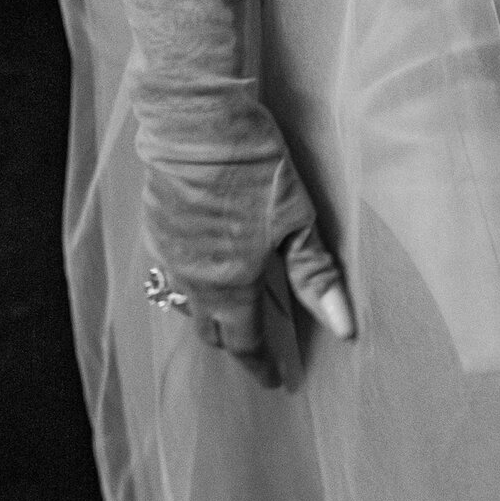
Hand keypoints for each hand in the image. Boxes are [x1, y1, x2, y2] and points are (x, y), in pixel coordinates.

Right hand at [137, 86, 354, 389]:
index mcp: (228, 285)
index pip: (243, 343)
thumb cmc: (253, 167)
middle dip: (235, 345)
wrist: (196, 120)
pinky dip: (191, 283)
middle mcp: (191, 279)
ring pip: (186, 302)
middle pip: (211, 329)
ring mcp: (168, 254)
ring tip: (231, 316)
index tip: (274, 380)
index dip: (260, 364)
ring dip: (209, 315)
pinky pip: (171, 272)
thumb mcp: (297, 221)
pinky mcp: (156, 226)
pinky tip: (205, 269)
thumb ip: (316, 277)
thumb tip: (343, 327)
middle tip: (257, 352)